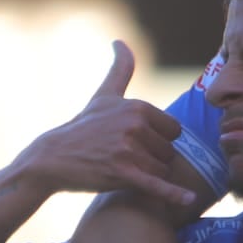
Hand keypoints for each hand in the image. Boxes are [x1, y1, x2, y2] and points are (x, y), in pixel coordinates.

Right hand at [20, 41, 196, 207]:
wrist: (54, 158)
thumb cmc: (83, 127)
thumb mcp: (105, 96)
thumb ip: (120, 69)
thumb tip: (120, 42)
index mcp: (139, 107)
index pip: (174, 131)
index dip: (158, 140)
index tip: (136, 141)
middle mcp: (136, 126)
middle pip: (169, 152)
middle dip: (153, 159)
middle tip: (126, 158)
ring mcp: (129, 150)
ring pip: (162, 170)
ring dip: (148, 175)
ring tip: (123, 169)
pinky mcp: (123, 174)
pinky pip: (157, 186)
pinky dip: (174, 195)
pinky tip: (189, 200)